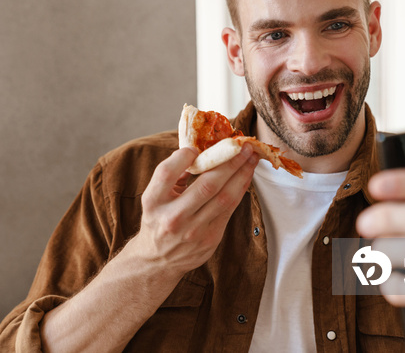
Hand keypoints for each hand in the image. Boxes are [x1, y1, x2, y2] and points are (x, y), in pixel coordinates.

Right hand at [131, 144, 258, 277]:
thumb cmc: (158, 219)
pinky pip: (230, 209)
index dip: (183, 156)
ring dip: (241, 174)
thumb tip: (200, 151)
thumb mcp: (154, 197)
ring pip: (224, 198)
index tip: (196, 147)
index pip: (167, 173)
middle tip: (243, 145)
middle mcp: (173, 218)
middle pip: (206, 185)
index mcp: (153, 202)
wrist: (159, 260)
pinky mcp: (210, 239)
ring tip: (251, 158)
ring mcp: (193, 231)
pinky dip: (240, 190)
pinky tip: (246, 176)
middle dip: (229, 162)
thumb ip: (173, 175)